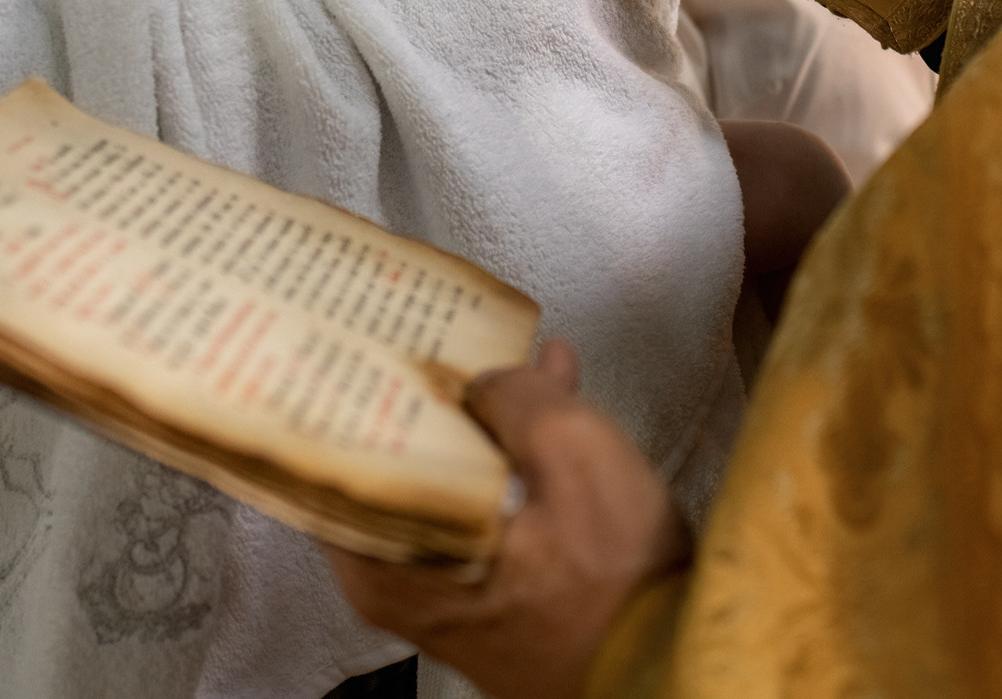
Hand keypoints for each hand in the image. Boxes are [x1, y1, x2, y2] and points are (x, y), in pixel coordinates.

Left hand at [323, 340, 689, 698]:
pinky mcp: (484, 602)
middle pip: (392, 467)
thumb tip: (486, 380)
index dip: (357, 390)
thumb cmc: (619, 585)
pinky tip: (545, 416)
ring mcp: (439, 600)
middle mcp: (396, 588)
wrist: (666, 671)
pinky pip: (473, 515)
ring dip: (476, 426)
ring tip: (515, 366)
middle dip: (428, 397)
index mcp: (387, 561)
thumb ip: (516, 397)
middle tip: (437, 336)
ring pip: (440, 486)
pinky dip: (500, 467)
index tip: (367, 340)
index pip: (335, 459)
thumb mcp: (574, 453)